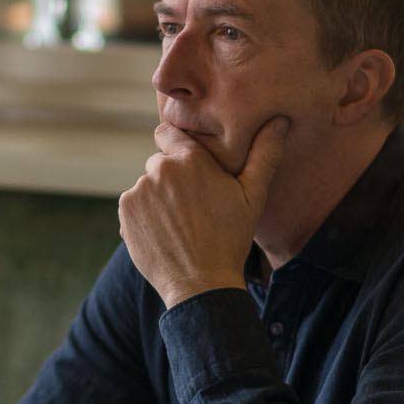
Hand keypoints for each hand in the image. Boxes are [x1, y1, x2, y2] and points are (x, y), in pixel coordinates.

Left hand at [119, 117, 289, 307]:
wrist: (201, 284)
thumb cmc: (231, 238)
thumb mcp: (253, 196)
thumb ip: (264, 153)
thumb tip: (279, 120)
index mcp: (190, 159)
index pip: (168, 132)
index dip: (178, 146)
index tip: (189, 164)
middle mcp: (159, 169)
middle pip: (160, 162)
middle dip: (172, 177)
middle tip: (193, 204)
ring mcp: (138, 191)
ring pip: (147, 185)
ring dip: (158, 197)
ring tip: (180, 223)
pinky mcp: (125, 212)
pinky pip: (134, 205)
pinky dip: (144, 215)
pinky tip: (165, 233)